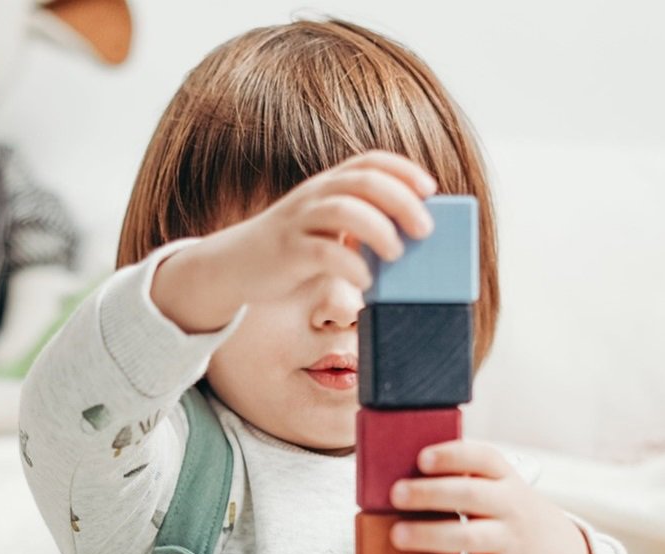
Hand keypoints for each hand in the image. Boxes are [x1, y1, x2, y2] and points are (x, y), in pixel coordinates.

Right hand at [150, 151, 436, 333]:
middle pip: (363, 182)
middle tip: (425, 229)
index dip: (403, 170)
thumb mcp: (323, 228)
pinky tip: (365, 280)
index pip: (369, 162)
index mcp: (327, 186)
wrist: (234, 266)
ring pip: (343, 210)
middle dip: (400, 201)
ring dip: (378, 229)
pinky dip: (350, 264)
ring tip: (397, 254)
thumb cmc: (290, 251)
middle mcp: (314, 197)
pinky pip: (322, 252)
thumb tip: (407, 239)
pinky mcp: (287, 253)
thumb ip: (357, 226)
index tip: (430, 189)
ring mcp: (299, 223)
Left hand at [389, 440, 595, 553]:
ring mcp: (509, 540)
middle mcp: (509, 505)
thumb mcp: (497, 486)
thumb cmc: (506, 511)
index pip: (483, 458)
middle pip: (472, 494)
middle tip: (396, 494)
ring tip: (397, 535)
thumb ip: (461, 477)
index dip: (453, 456)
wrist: (555, 549)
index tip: (422, 458)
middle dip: (431, 493)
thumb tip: (401, 475)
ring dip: (431, 535)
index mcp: (504, 477)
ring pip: (471, 536)